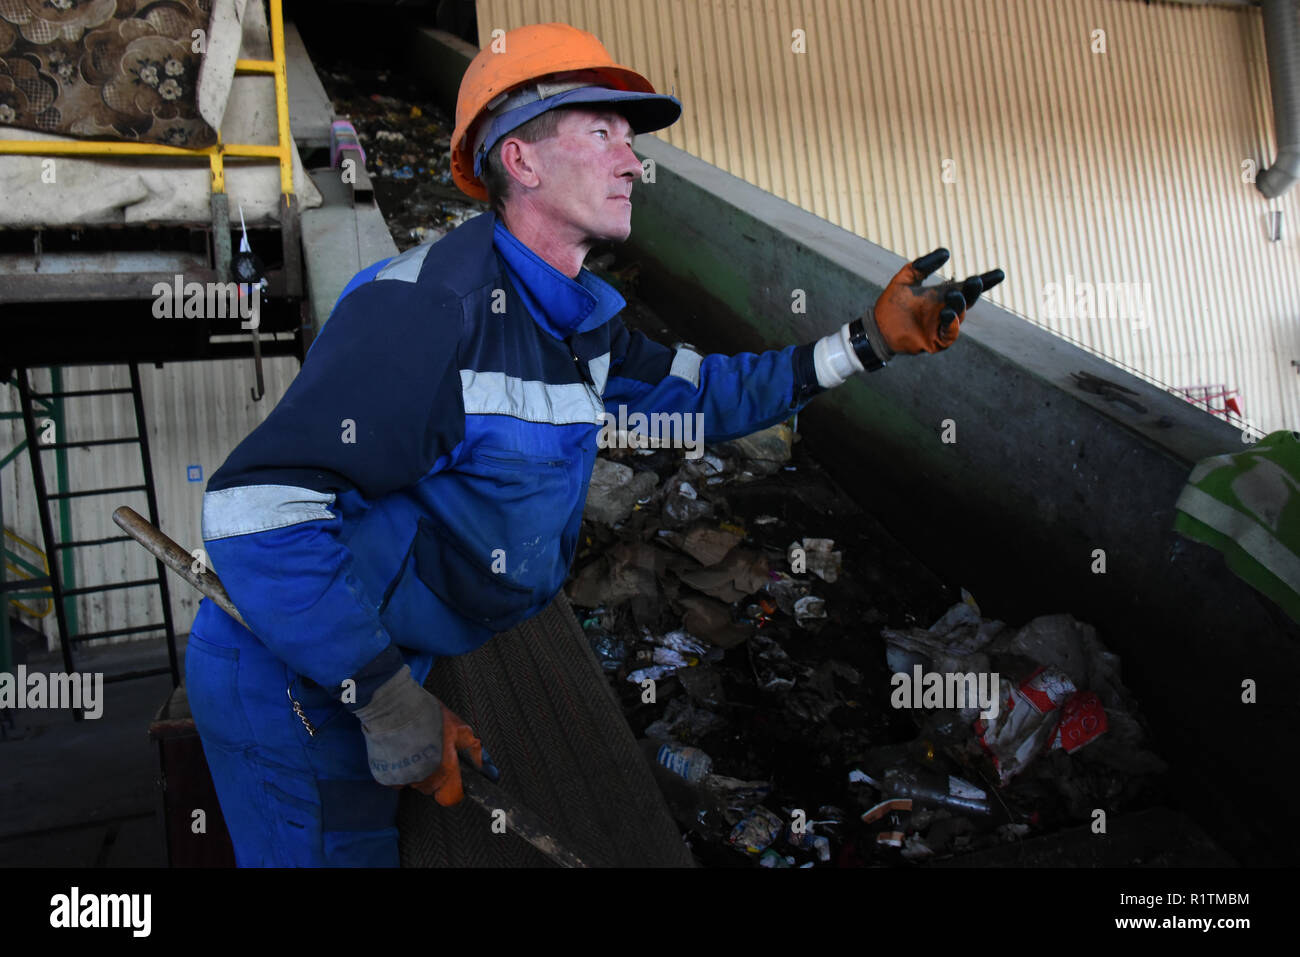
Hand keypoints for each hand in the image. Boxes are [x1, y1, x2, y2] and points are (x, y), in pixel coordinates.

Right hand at [353, 666, 481, 805]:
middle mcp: (424, 779)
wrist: (394, 706)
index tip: (452, 777)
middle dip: (435, 774)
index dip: (454, 788)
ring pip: (415, 782)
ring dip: (417, 770)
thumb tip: (489, 771)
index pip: (451, 797)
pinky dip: (399, 769)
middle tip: (432, 751)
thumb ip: (473, 752)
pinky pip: (396, 779)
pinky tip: (401, 751)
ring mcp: (403, 778)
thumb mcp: (459, 729)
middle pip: (432, 788)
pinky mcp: (385, 775)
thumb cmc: (427, 714)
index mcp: (444, 770)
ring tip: (415, 747)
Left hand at [871, 248, 1003, 354]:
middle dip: (973, 291)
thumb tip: (946, 252)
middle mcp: (946, 309)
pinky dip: (952, 325)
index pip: (967, 287)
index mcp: (942, 295)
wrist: (877, 326)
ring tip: (954, 295)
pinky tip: (949, 315)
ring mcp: (942, 325)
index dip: (985, 281)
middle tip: (976, 281)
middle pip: (967, 299)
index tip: (1000, 274)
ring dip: (959, 305)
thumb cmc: (891, 303)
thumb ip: (924, 265)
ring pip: (959, 315)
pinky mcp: (936, 341)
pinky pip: (950, 334)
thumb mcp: (906, 278)